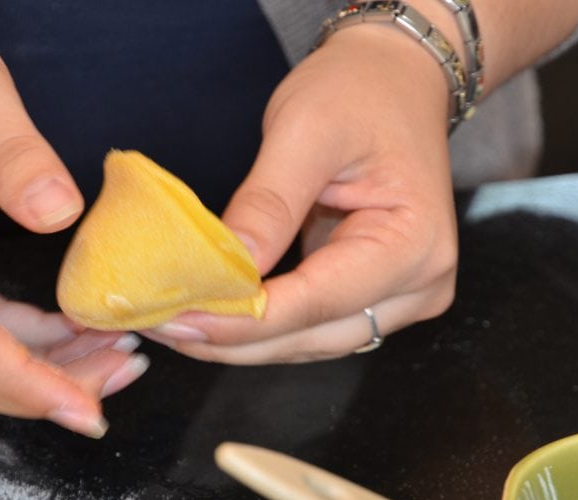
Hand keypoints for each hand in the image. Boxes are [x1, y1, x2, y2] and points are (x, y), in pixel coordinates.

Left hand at [141, 22, 458, 361]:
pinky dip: (260, 323)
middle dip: (234, 339)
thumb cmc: (360, 92)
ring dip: (241, 339)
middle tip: (158, 325)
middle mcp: (419, 285)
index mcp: (414, 245)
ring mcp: (401, 298)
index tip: (178, 321)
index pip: (318, 301)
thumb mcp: (307, 131)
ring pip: (309, 341)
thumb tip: (225, 270)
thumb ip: (267, 205)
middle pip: (314, 335)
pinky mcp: (374, 296)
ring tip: (171, 322)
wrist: (395, 80)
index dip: (244, 320)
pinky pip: (311, 325)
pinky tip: (210, 313)